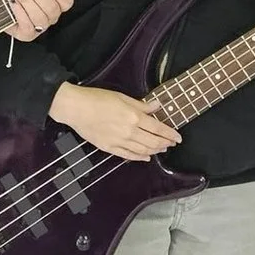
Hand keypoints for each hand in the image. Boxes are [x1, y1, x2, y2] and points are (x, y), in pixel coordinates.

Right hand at [50, 83, 179, 161]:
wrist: (76, 108)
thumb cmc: (97, 98)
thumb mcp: (122, 97)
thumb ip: (141, 105)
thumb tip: (157, 106)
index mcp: (134, 117)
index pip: (158, 128)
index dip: (170, 134)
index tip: (178, 137)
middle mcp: (129, 132)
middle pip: (153, 142)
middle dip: (165, 144)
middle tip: (172, 144)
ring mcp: (119, 142)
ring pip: (143, 151)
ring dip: (155, 151)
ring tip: (162, 149)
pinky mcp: (109, 148)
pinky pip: (128, 156)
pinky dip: (139, 158)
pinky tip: (146, 157)